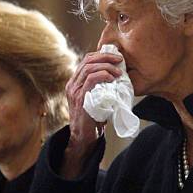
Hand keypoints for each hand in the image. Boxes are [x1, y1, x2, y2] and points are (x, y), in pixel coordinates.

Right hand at [61, 51, 121, 177]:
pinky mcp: (80, 99)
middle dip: (106, 57)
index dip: (101, 55)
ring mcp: (74, 91)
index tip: (116, 58)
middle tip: (120, 60)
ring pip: (89, 68)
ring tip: (119, 71)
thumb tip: (117, 77)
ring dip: (107, 66)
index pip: (86, 60)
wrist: (84, 138)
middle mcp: (72, 85)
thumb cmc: (93, 119)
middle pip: (88, 61)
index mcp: (75, 83)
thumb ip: (100, 88)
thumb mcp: (96, 99)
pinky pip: (90, 80)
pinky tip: (112, 78)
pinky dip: (103, 75)